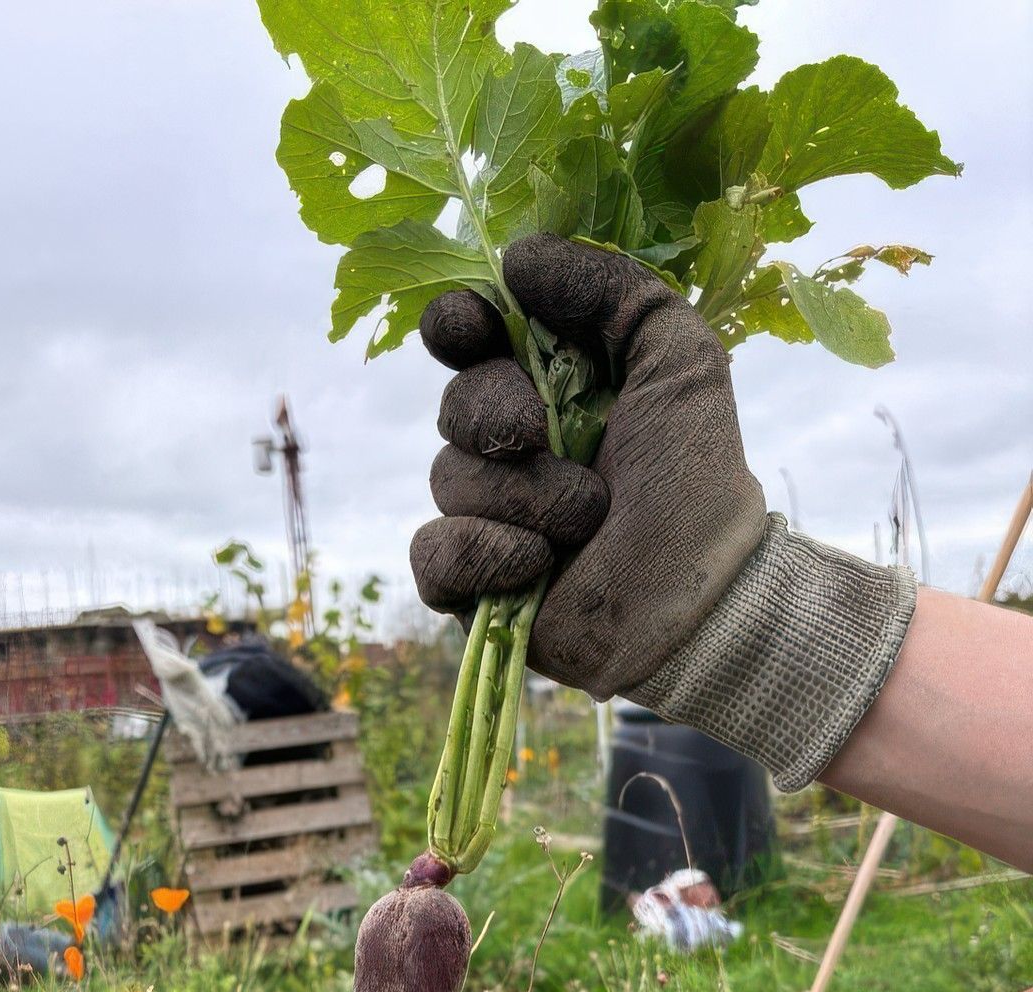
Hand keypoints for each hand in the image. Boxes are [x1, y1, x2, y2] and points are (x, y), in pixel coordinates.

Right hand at [411, 232, 767, 697]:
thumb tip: (516, 256)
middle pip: (453, 405)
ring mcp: (487, 517)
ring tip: (587, 519)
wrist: (698, 595)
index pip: (470, 340)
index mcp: (549, 388)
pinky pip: (434, 551)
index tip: (471, 325)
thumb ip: (613, 289)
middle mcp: (511, 449)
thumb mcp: (679, 358)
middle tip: (544, 434)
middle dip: (495, 411)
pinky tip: (537, 567)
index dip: (457, 325)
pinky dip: (485, 553)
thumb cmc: (695, 477)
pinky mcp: (471, 583)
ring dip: (524, 496)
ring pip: (449, 479)